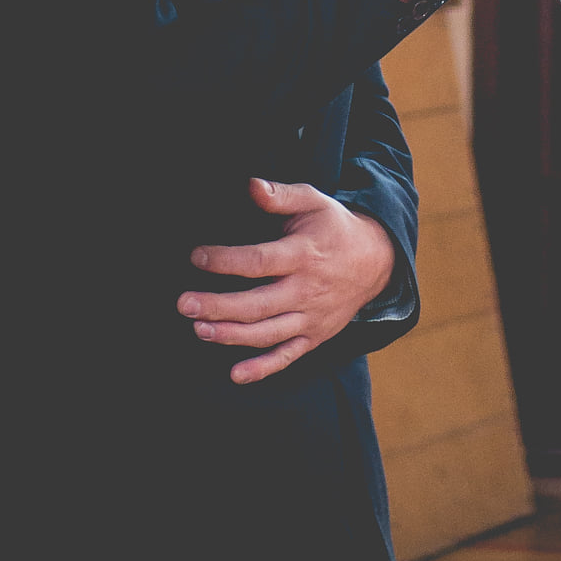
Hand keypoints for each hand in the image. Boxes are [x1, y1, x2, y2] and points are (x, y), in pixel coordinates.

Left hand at [178, 178, 396, 384]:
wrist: (376, 261)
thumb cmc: (334, 227)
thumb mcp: (314, 201)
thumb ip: (281, 195)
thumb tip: (251, 185)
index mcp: (304, 255)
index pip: (259, 261)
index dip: (226, 261)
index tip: (197, 257)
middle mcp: (307, 290)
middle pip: (258, 304)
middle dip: (218, 306)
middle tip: (183, 303)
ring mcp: (311, 317)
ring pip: (268, 333)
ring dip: (231, 335)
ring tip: (198, 330)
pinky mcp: (315, 336)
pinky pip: (288, 356)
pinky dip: (263, 369)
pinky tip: (235, 375)